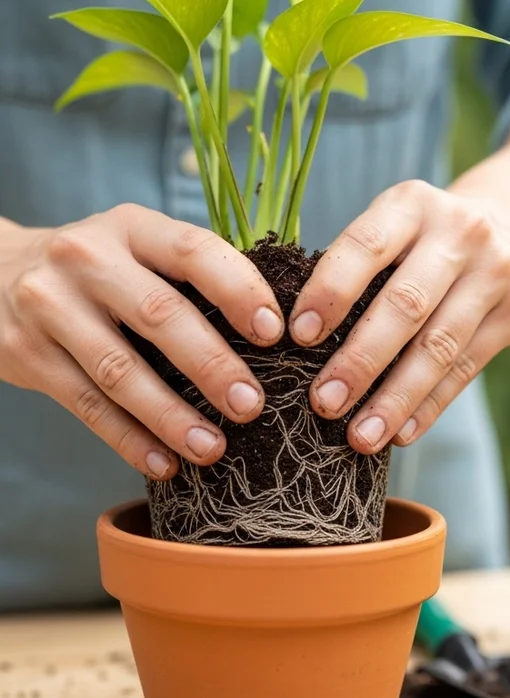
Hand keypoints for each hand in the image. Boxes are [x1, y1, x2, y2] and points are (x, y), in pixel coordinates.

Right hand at [0, 206, 283, 477]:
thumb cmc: (101, 269)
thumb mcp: (140, 248)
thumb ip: (194, 275)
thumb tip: (283, 328)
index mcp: (133, 228)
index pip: (195, 252)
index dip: (240, 290)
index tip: (276, 333)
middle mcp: (87, 259)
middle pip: (160, 316)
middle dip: (212, 365)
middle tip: (253, 406)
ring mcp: (50, 306)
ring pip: (120, 370)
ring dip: (171, 416)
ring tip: (213, 448)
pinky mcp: (26, 353)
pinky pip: (86, 404)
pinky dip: (129, 439)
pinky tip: (165, 463)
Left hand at [289, 180, 509, 451]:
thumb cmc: (428, 237)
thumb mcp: (397, 225)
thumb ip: (360, 267)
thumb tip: (296, 342)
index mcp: (413, 205)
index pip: (366, 247)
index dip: (331, 291)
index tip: (298, 337)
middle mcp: (460, 233)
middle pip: (406, 305)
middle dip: (361, 360)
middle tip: (324, 403)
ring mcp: (496, 272)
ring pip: (440, 346)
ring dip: (396, 397)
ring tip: (361, 437)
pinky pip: (467, 368)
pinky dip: (430, 405)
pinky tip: (401, 432)